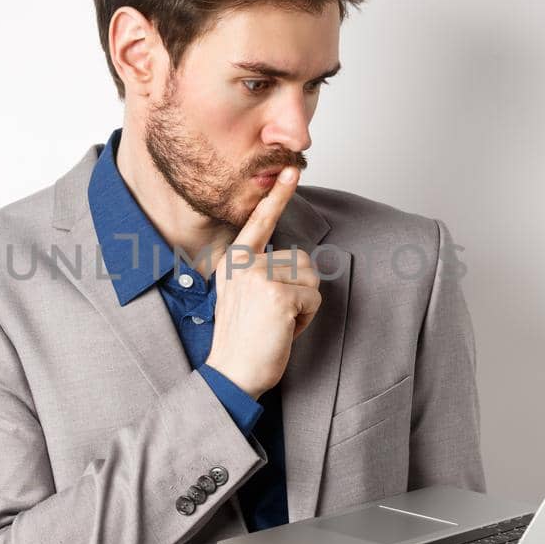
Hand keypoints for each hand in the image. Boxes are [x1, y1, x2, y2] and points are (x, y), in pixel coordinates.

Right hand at [204, 167, 322, 399]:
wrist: (231, 373)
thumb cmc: (242, 338)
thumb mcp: (242, 294)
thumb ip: (260, 270)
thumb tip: (294, 258)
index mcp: (235, 260)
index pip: (260, 222)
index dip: (278, 197)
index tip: (290, 170)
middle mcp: (245, 263)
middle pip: (302, 260)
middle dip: (299, 291)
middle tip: (272, 316)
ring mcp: (261, 277)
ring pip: (311, 280)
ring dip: (303, 306)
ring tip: (276, 323)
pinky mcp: (279, 296)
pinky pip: (314, 300)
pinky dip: (305, 320)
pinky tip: (282, 331)